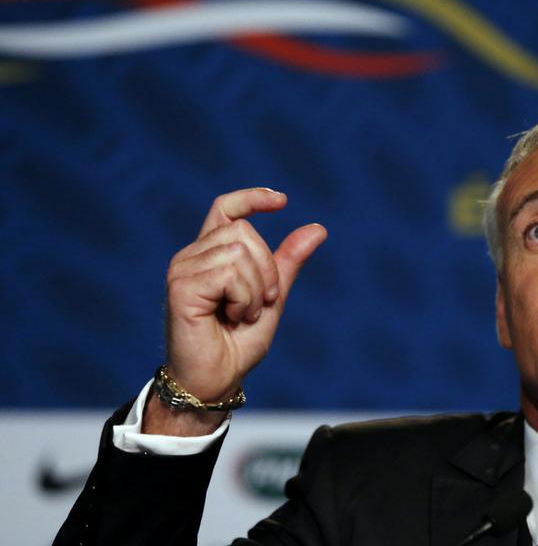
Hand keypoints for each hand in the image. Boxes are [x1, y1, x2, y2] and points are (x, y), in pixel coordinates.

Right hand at [145, 188, 326, 434]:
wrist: (217, 379)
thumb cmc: (237, 343)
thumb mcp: (272, 297)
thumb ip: (288, 263)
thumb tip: (317, 228)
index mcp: (211, 254)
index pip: (226, 208)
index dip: (252, 198)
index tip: (283, 201)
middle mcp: (192, 256)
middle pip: (245, 232)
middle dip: (267, 270)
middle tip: (260, 305)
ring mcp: (183, 268)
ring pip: (240, 252)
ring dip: (256, 290)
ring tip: (242, 315)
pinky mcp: (181, 286)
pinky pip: (231, 274)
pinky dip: (245, 299)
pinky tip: (232, 318)